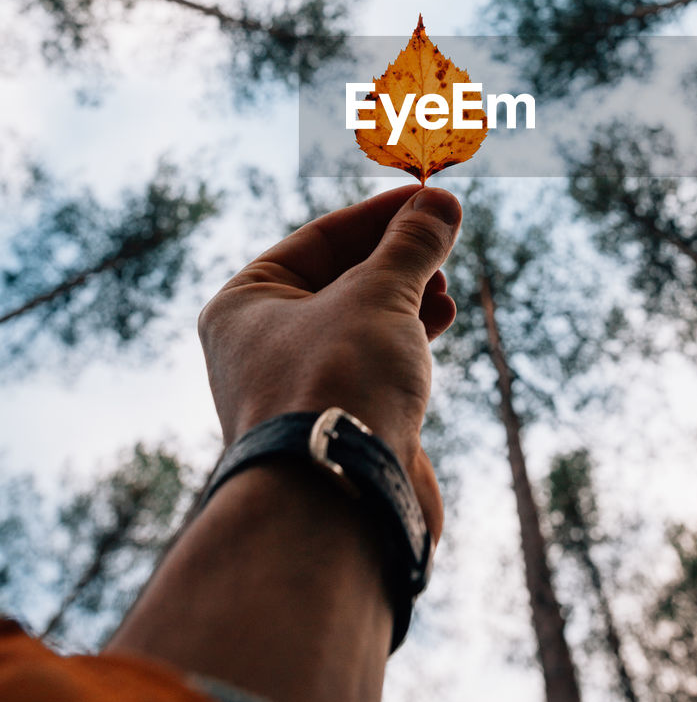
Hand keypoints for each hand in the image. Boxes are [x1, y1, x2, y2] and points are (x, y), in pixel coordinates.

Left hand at [197, 184, 461, 545]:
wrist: (336, 503)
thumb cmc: (337, 382)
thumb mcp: (379, 293)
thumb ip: (411, 244)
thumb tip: (439, 203)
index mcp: (246, 304)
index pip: (320, 239)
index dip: (380, 214)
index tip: (430, 198)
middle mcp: (262, 345)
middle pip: (341, 279)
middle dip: (396, 258)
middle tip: (441, 242)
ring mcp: (299, 389)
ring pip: (361, 323)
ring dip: (407, 296)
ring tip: (444, 286)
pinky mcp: (336, 424)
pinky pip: (373, 364)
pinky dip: (407, 337)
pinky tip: (441, 320)